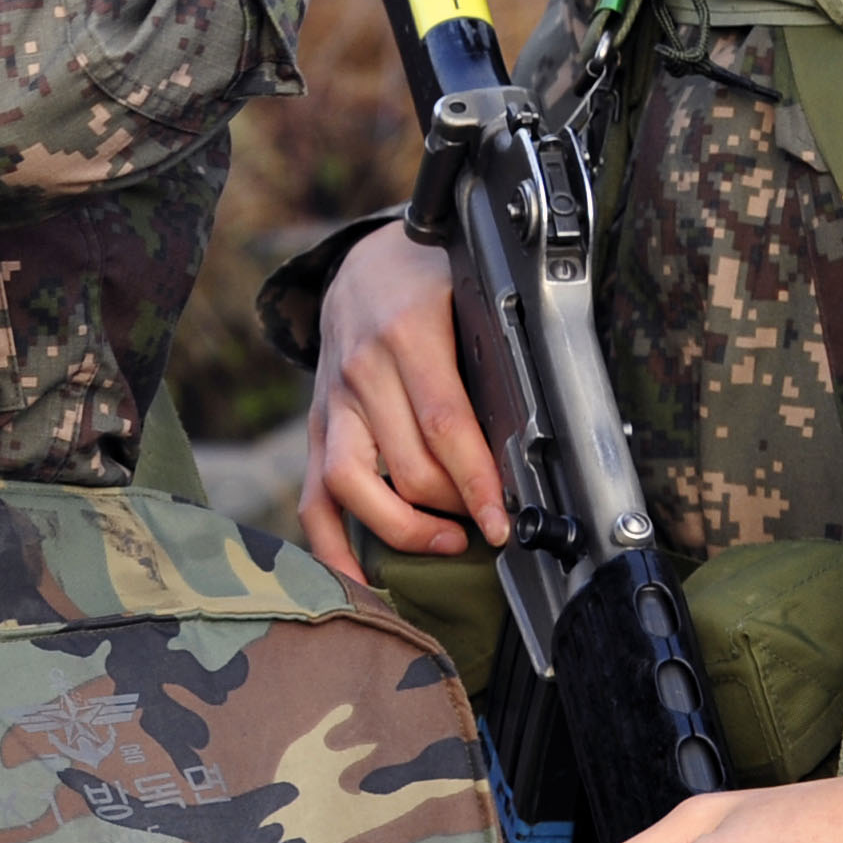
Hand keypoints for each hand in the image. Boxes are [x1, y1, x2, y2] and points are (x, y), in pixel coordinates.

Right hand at [298, 219, 508, 582]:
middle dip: (456, 509)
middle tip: (489, 525)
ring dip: (406, 528)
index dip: (476, 483)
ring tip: (448, 539)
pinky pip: (313, 497)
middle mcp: (361, 371)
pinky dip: (332, 545)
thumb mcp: (470, 298)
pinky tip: (359, 579)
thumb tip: (529, 443)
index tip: (502, 523)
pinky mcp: (315, 426)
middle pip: (407, 468)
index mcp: (406, 335)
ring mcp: (331, 402)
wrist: (365, 263)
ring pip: (353, 487)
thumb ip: (493, 360)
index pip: (444, 425)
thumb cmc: (430, 282)